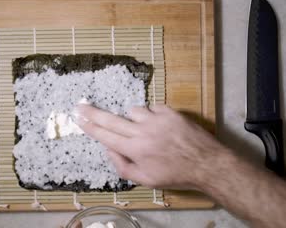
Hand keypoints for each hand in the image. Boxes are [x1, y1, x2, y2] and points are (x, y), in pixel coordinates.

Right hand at [75, 104, 227, 189]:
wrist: (206, 164)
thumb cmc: (175, 175)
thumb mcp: (146, 180)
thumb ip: (122, 165)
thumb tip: (108, 149)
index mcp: (135, 150)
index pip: (105, 135)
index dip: (90, 127)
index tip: (79, 119)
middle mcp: (143, 132)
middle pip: (111, 119)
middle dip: (93, 113)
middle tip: (81, 106)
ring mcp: (157, 119)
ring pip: (133, 111)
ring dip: (133, 119)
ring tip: (144, 131)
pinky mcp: (170, 112)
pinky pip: (152, 108)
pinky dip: (152, 116)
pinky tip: (160, 127)